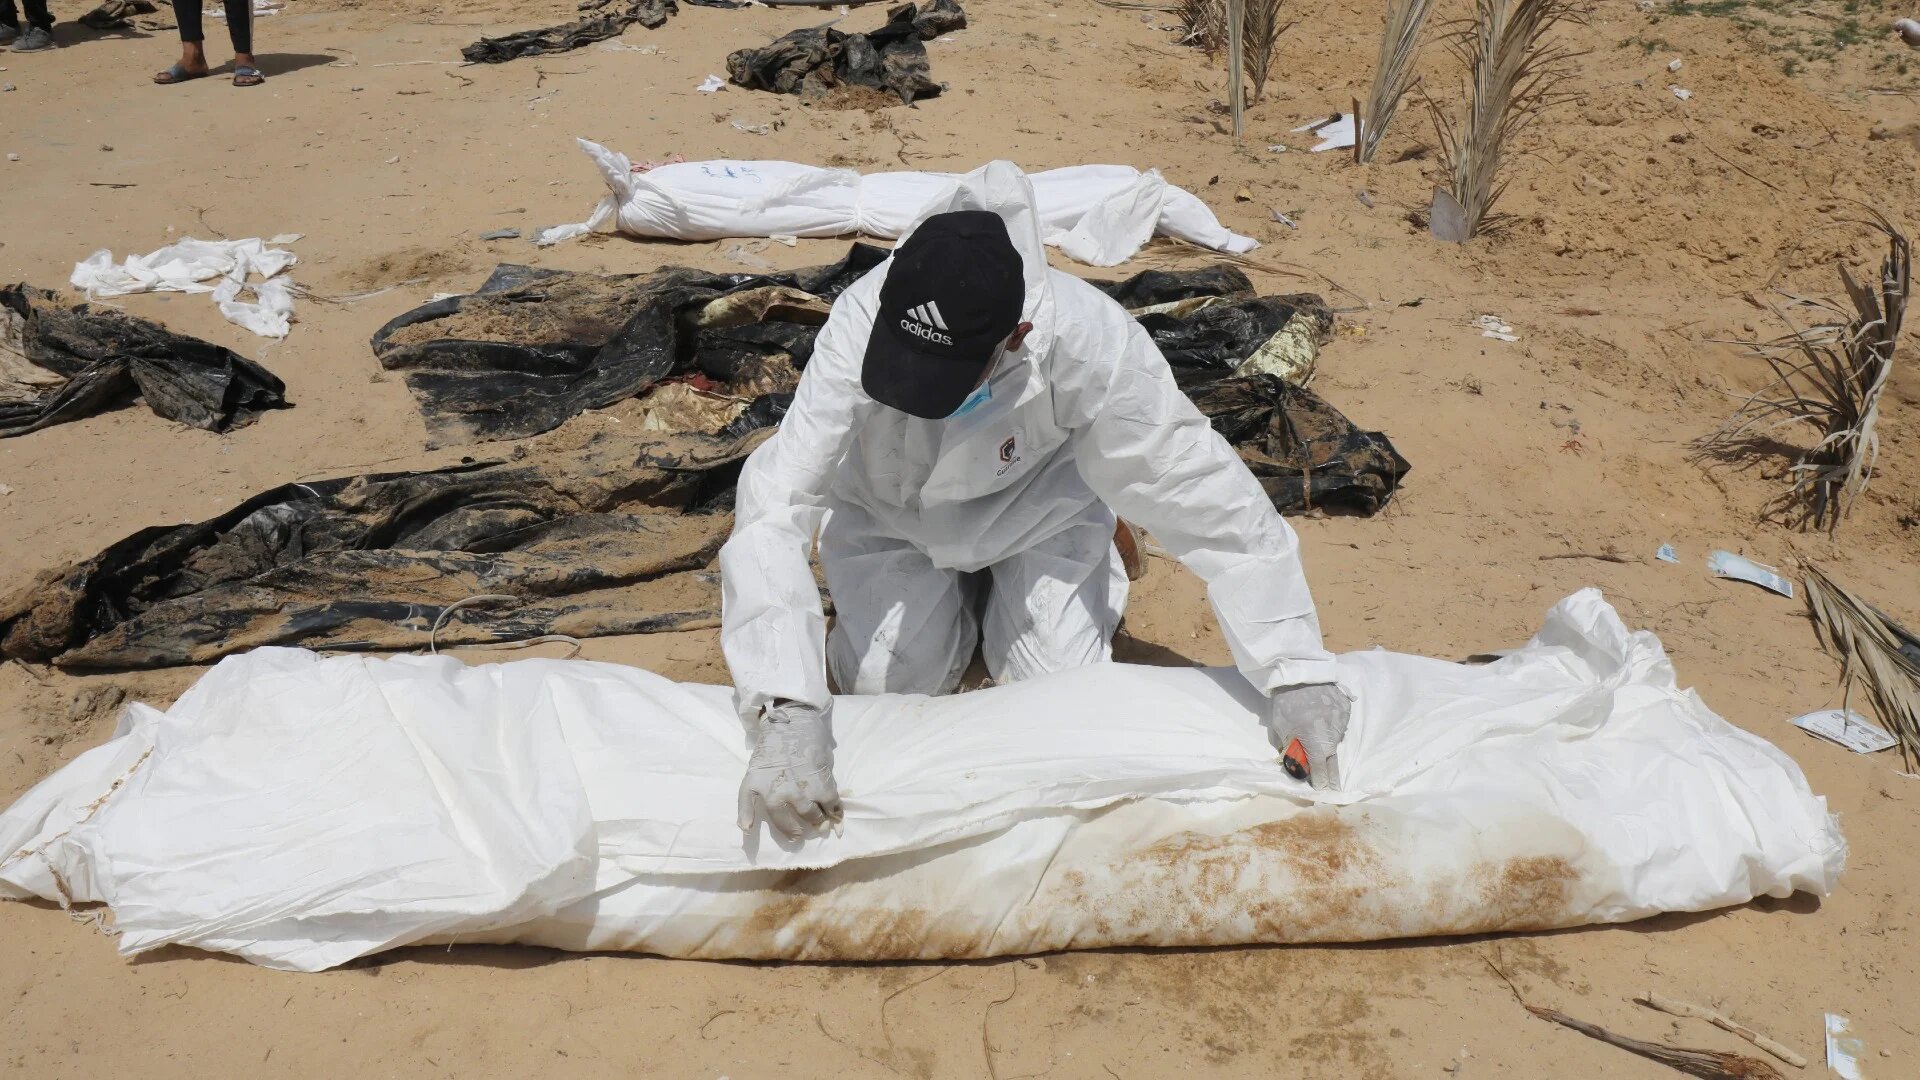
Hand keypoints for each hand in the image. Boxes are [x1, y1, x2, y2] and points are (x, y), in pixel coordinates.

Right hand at [737, 700, 842, 839]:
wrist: (789, 717)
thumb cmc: (812, 736)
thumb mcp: (826, 759)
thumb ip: (826, 782)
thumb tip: (829, 804)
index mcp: (817, 784)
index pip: (829, 806)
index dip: (833, 812)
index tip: (833, 817)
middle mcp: (795, 791)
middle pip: (807, 814)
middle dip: (814, 820)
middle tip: (815, 824)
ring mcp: (771, 787)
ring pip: (781, 816)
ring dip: (789, 828)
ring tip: (794, 835)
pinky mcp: (754, 780)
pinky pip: (746, 801)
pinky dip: (745, 815)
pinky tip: (747, 829)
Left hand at [1264, 682, 1352, 790]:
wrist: (1299, 672)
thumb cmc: (1285, 703)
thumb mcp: (1280, 730)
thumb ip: (1289, 750)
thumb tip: (1294, 764)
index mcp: (1317, 747)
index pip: (1321, 774)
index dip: (1319, 783)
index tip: (1318, 788)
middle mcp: (1334, 739)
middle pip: (1333, 764)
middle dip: (1329, 773)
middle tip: (1328, 782)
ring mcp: (1342, 724)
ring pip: (1336, 743)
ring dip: (1328, 745)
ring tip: (1317, 737)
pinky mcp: (1346, 711)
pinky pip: (1339, 726)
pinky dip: (1331, 727)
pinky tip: (1321, 719)